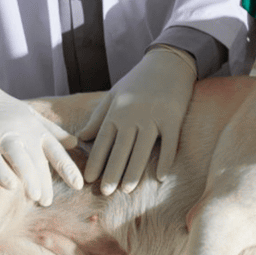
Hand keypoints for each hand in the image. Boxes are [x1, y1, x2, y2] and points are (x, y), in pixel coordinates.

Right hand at [0, 70, 82, 205]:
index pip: (55, 149)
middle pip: (37, 158)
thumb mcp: (31, 115)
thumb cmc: (3, 109)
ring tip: (36, 197)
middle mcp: (22, 129)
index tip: (79, 185)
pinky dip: (2, 171)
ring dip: (29, 178)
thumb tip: (76, 143)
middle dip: (45, 181)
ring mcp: (1, 133)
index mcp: (35, 126)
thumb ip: (52, 131)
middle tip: (48, 202)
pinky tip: (10, 186)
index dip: (68, 167)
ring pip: (19, 157)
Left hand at [78, 47, 196, 194]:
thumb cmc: (138, 80)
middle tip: (106, 192)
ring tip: (127, 189)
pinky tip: (159, 176)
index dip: (95, 162)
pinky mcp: (173, 119)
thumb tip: (82, 138)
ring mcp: (154, 117)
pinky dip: (164, 161)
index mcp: (117, 111)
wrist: (168, 62)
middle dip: (112, 172)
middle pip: (121, 150)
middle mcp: (133, 116)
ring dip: (134, 172)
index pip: (103, 142)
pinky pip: (169, 144)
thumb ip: (98, 117)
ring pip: (142, 151)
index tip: (89, 179)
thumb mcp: (114, 95)